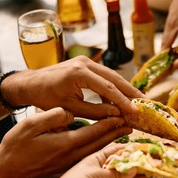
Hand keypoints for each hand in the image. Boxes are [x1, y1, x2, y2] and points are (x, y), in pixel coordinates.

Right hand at [0, 107, 131, 177]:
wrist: (6, 173)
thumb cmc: (15, 149)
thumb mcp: (29, 127)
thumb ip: (51, 117)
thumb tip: (68, 113)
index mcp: (66, 143)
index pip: (94, 131)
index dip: (109, 122)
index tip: (122, 115)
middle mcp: (73, 155)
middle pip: (101, 142)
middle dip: (117, 132)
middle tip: (131, 124)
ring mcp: (71, 162)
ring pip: (97, 150)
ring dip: (112, 140)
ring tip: (124, 133)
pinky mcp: (68, 166)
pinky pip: (90, 155)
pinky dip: (102, 148)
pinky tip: (106, 144)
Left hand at [6, 56, 144, 119]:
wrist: (31, 83)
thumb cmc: (46, 98)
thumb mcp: (71, 108)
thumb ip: (96, 111)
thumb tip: (118, 115)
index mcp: (79, 73)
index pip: (108, 88)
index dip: (124, 101)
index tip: (136, 111)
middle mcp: (85, 63)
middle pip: (114, 78)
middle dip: (131, 91)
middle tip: (146, 103)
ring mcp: (86, 61)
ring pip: (111, 76)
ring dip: (124, 89)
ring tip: (138, 101)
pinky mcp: (85, 64)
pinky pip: (104, 76)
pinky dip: (114, 87)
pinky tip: (122, 98)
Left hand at [44, 144, 146, 177]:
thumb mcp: (96, 174)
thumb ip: (116, 173)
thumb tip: (133, 169)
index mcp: (98, 158)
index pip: (117, 151)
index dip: (130, 150)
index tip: (143, 149)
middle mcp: (103, 169)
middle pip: (123, 165)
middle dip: (137, 164)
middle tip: (151, 163)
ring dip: (137, 177)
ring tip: (151, 174)